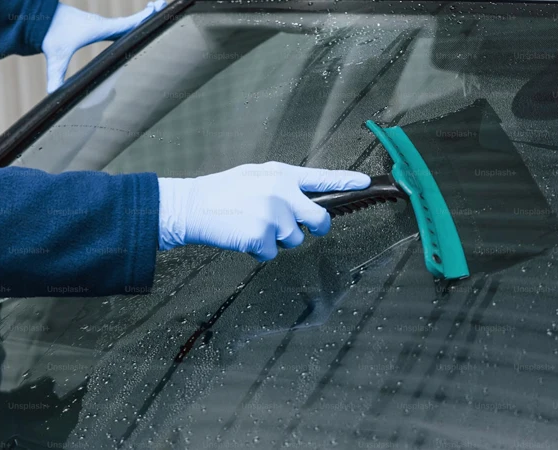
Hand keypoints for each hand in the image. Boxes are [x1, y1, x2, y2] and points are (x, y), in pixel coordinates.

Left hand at [42, 1, 166, 92]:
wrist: (39, 17)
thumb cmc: (50, 33)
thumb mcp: (56, 56)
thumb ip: (56, 75)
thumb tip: (53, 94)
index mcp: (100, 28)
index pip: (127, 24)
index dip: (142, 19)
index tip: (156, 10)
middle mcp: (102, 24)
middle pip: (132, 21)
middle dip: (149, 15)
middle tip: (164, 5)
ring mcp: (99, 25)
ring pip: (126, 23)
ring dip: (141, 19)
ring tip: (157, 13)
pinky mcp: (94, 27)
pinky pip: (117, 26)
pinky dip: (129, 25)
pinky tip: (134, 29)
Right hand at [158, 162, 371, 260]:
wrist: (192, 205)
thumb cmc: (221, 192)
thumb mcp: (255, 176)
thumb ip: (282, 185)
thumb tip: (302, 199)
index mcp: (282, 175)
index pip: (322, 179)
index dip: (347, 182)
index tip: (365, 183)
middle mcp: (283, 193)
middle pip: (320, 219)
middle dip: (316, 227)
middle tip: (301, 228)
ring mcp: (274, 215)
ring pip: (294, 240)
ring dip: (277, 240)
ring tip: (252, 226)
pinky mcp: (262, 236)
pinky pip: (272, 252)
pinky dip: (259, 250)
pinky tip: (243, 236)